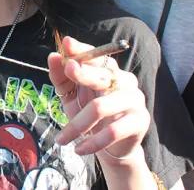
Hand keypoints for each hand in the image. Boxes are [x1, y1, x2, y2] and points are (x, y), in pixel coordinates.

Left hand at [48, 36, 149, 165]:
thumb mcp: (71, 96)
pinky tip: (79, 149)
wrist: (111, 148)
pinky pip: (113, 131)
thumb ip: (61, 77)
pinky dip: (93, 142)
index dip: (82, 49)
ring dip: (77, 125)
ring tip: (61, 139)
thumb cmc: (89, 116)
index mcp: (108, 71)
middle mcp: (124, 80)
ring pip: (101, 106)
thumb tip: (53, 56)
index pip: (96, 56)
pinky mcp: (140, 121)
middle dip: (82, 73)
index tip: (66, 44)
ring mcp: (134, 99)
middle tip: (67, 72)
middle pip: (102, 74)